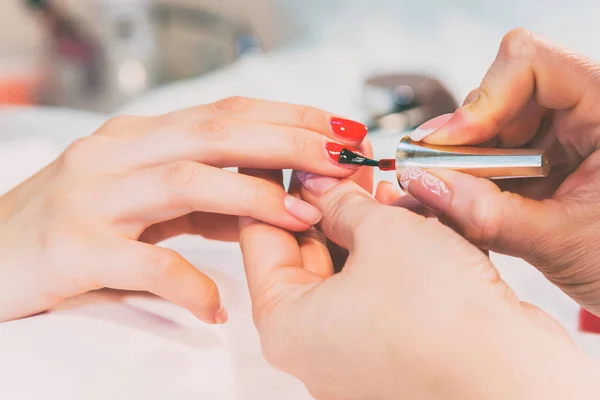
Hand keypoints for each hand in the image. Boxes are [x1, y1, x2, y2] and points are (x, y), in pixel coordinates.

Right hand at [0, 97, 368, 322]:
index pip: (227, 113)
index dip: (288, 117)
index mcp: (139, 138)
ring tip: (303, 217)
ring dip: (255, 197)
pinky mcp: (73, 248)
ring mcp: (93, 197)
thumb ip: (201, 199)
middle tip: (343, 156)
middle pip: (218, 132)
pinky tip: (216, 308)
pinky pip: (146, 264)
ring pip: (188, 180)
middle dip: (290, 140)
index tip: (338, 129)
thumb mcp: (141, 202)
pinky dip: (190, 284)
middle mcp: (118, 154)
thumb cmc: (70, 228)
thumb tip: (267, 202)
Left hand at [239, 171, 599, 399]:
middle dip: (325, 199)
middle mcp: (314, 343)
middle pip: (305, 251)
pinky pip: (378, 286)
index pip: (260, 235)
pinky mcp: (394, 345)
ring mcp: (354, 348)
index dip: (270, 185)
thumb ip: (342, 204)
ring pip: (345, 266)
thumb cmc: (444, 323)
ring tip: (374, 176)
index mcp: (286, 324)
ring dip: (362, 221)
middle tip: (337, 160)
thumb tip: (320, 185)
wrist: (516, 380)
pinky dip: (387, 250)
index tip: (279, 153)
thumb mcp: (383, 234)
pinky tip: (405, 212)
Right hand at [388, 29, 599, 314]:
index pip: (532, 64)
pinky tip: (462, 200)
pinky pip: (491, 149)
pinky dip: (470, 176)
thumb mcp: (560, 243)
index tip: (445, 145)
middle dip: (462, 138)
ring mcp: (562, 130)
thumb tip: (422, 184)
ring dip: (462, 161)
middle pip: (500, 92)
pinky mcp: (544, 153)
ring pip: (488, 122)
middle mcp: (584, 108)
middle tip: (433, 177)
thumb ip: (487, 214)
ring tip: (451, 199)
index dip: (482, 100)